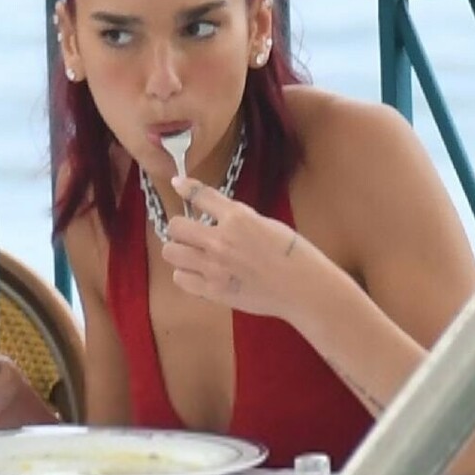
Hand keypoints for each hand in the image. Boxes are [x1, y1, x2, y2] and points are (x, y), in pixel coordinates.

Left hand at [160, 175, 312, 319]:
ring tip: (192, 255)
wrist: (304, 288)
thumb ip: (237, 219)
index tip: (177, 184)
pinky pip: (180, 279)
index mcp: (238, 219)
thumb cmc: (293, 254)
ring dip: (179, 251)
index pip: (201, 195)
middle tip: (190, 234)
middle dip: (180, 228)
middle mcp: (220, 241)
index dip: (186, 187)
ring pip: (171, 253)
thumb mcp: (267, 224)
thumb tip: (216, 217)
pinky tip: (198, 273)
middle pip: (175, 226)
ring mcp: (214, 267)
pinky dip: (185, 275)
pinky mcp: (213, 291)